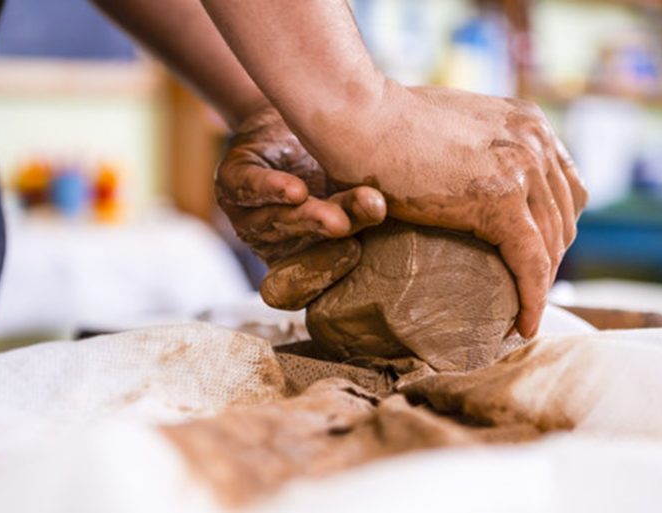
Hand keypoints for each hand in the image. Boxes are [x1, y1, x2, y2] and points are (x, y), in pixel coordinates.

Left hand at [216, 106, 386, 308]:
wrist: (288, 118)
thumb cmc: (329, 163)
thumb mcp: (351, 189)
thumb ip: (370, 211)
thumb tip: (428, 215)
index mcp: (303, 255)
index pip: (309, 281)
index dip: (327, 272)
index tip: (355, 255)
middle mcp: (274, 243)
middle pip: (300, 245)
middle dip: (327, 239)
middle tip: (351, 232)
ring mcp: (248, 216)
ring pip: (277, 220)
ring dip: (307, 218)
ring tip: (334, 217)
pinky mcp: (233, 182)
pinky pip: (250, 189)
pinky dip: (272, 190)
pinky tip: (295, 191)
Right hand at [308, 84, 587, 337]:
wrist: (359, 116)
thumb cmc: (382, 122)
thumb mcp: (445, 126)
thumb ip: (469, 148)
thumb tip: (458, 174)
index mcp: (525, 123)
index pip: (563, 186)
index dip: (554, 230)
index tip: (535, 259)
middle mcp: (534, 140)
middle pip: (564, 218)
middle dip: (549, 262)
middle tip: (523, 294)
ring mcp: (522, 167)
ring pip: (551, 245)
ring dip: (539, 285)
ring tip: (519, 315)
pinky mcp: (500, 200)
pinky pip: (529, 262)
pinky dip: (531, 298)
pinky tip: (521, 325)